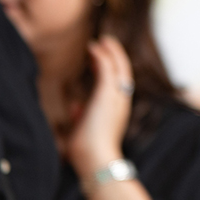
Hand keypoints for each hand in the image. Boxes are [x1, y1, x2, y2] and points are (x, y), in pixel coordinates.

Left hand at [65, 36, 134, 170]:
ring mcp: (117, 97)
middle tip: (105, 42)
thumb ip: (81, 116)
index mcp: (116, 109)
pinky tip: (93, 48)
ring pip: (119, 66)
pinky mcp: (108, 93)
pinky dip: (102, 56)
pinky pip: (108, 68)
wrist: (95, 160)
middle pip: (123, 70)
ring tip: (101, 40)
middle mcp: (121, 101)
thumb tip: (76, 107)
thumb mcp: (84, 128)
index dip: (110, 67)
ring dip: (110, 51)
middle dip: (115, 54)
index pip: (118, 82)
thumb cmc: (87, 150)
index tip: (99, 58)